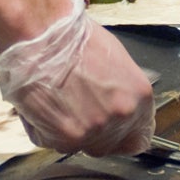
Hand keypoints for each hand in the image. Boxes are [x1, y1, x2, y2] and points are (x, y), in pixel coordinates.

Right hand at [0, 0, 153, 155]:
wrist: (39, 33)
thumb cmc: (72, 39)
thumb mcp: (115, 62)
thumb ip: (121, 91)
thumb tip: (116, 104)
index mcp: (140, 97)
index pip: (140, 137)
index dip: (124, 135)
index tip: (112, 132)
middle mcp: (122, 117)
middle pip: (110, 145)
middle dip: (93, 133)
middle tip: (75, 111)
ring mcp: (94, 130)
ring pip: (81, 145)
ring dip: (68, 131)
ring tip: (57, 102)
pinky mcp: (64, 137)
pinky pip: (53, 142)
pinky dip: (43, 129)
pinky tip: (41, 104)